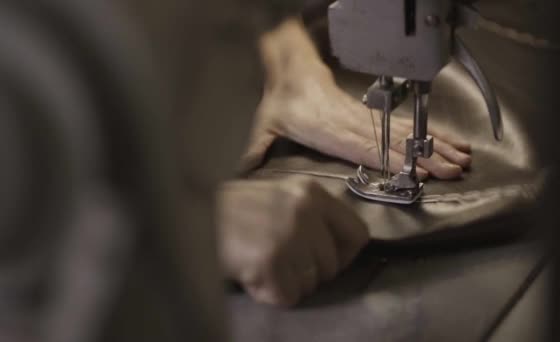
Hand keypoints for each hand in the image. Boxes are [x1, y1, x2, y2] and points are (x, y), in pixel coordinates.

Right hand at [216, 177, 368, 306]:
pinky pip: (287, 297)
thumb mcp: (278, 197)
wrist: (185, 212)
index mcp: (311, 192)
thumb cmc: (231, 209)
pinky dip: (267, 293)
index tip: (319, 260)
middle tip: (276, 261)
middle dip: (307, 273)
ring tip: (258, 262)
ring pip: (310, 285)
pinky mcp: (269, 261)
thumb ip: (310, 216)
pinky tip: (250, 274)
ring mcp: (288, 235)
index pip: (358, 233)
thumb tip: (337, 250)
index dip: (343, 255)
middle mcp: (305, 210)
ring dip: (285, 282)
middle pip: (332, 266)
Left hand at [239, 19, 470, 178]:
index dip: (393, 158)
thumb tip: (241, 170)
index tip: (417, 169)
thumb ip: (255, 149)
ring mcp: (365, 119)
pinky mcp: (370, 117)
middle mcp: (353, 123)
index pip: (367, 146)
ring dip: (433, 145)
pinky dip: (426, 133)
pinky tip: (446, 141)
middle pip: (394, 141)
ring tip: (459, 159)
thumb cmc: (282, 101)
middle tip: (453, 169)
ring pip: (403, 132)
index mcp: (331, 129)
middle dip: (425, 155)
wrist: (291, 72)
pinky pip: (400, 126)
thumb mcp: (264, 124)